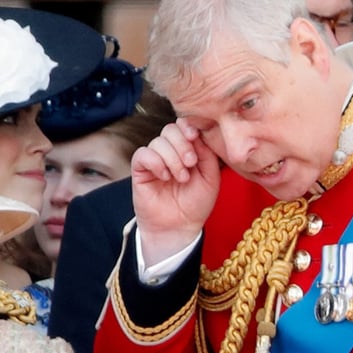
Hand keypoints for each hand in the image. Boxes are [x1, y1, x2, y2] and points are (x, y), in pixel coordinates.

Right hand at [130, 119, 222, 265]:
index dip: (189, 126)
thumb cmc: (196, 204)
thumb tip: (198, 133)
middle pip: (170, 129)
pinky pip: (143, 154)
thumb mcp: (211, 178)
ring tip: (181, 178)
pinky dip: (155, 162)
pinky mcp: (140, 170)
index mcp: (188, 149)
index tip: (195, 137)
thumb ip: (207, 154)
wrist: (179, 227)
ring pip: (158, 141)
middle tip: (191, 164)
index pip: (185, 126)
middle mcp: (171, 151)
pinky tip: (164, 177)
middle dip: (182, 144)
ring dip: (172, 158)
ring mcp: (155, 159)